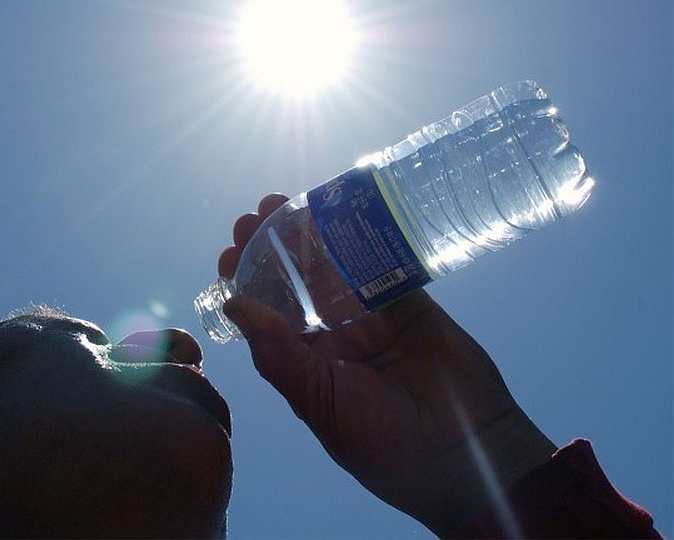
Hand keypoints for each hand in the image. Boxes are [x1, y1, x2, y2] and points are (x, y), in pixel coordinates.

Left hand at [220, 194, 556, 534]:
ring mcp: (373, 316)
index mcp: (305, 361)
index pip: (266, 312)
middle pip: (296, 280)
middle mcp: (334, 334)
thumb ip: (277, 354)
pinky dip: (365, 237)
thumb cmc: (381, 441)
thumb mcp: (318, 402)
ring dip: (311, 233)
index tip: (229, 252)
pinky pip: (384, 262)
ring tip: (286, 202)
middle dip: (272, 246)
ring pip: (335, 264)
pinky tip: (343, 212)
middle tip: (254, 214)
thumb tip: (233, 305)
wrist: (462, 455)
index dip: (246, 281)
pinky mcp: (411, 302)